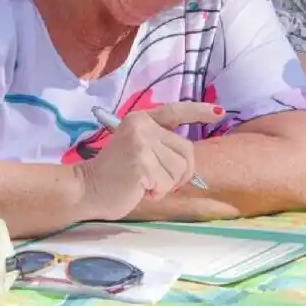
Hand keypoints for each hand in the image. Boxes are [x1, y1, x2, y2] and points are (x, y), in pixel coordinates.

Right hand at [75, 102, 221, 220]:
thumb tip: (189, 158)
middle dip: (179, 173)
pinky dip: (156, 193)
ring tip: (143, 184)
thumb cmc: (113, 176)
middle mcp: (143, 126)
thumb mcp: (139, 151)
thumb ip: (160, 147)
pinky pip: (167, 184)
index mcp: (141, 119)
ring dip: (166, 185)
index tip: (220, 112)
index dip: (199, 111)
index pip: (176, 111)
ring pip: (180, 169)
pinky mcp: (142, 162)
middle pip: (187, 151)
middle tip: (155, 181)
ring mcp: (143, 143)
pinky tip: (139, 189)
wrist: (85, 189)